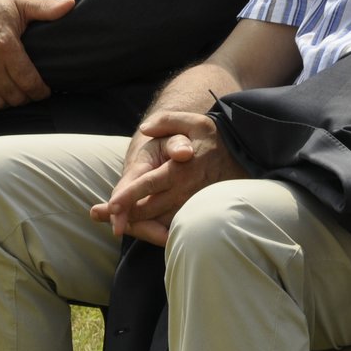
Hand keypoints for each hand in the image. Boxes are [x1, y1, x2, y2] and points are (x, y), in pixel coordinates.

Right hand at [0, 0, 72, 112]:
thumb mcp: (17, 3)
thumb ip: (45, 8)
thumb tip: (70, 5)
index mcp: (4, 45)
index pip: (28, 81)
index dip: (40, 91)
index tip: (45, 91)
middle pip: (14, 96)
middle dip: (27, 97)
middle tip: (31, 92)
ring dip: (8, 103)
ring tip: (15, 94)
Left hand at [90, 111, 247, 245]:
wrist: (246, 157)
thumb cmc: (215, 138)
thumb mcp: (194, 121)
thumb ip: (167, 121)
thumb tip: (145, 127)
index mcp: (181, 168)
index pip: (149, 184)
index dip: (128, 196)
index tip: (110, 205)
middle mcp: (186, 190)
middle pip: (149, 208)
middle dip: (126, 215)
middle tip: (104, 218)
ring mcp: (192, 206)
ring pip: (159, 221)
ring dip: (139, 225)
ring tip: (117, 224)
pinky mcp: (197, 214)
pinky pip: (174, 226)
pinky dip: (156, 229)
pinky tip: (142, 227)